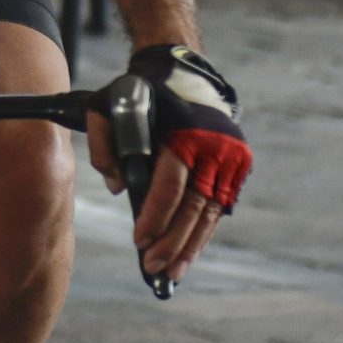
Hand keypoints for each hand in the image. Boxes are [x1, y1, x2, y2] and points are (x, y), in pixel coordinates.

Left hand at [86, 46, 250, 286]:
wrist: (183, 69)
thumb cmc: (142, 92)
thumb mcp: (109, 105)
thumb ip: (103, 144)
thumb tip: (117, 186)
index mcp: (186, 133)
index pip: (172, 185)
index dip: (156, 216)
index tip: (140, 242)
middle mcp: (215, 147)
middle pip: (193, 205)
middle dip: (173, 241)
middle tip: (153, 267)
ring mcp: (231, 158)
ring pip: (210, 212)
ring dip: (191, 245)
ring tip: (172, 273)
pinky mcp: (239, 165)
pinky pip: (219, 206)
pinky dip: (203, 231)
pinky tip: (189, 253)